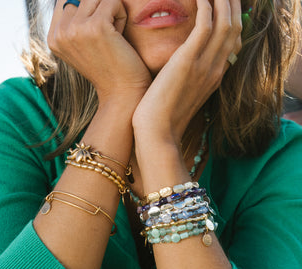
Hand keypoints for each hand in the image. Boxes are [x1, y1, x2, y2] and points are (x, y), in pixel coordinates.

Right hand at [48, 0, 151, 104]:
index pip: (67, 0)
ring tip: (113, 38)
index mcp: (53, 38)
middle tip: (107, 39)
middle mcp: (60, 33)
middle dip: (100, 11)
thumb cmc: (110, 68)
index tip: (98, 38)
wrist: (123, 93)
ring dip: (111, 12)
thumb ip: (75, 21)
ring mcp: (76, 29)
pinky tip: (120, 38)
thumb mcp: (84, 44)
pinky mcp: (96, 27)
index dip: (89, 11)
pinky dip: (121, 15)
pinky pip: (113, 0)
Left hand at [132, 0, 241, 143]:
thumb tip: (182, 67)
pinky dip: (206, 7)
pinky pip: (205, 26)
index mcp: (213, 78)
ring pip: (225, 23)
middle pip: (234, 29)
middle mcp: (215, 70)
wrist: (156, 133)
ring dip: (223, 1)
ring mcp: (204, 66)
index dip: (231, 21)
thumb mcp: (182, 95)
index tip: (223, 8)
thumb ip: (188, 78)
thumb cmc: (163, 116)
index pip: (231, 43)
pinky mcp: (187, 62)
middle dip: (231, 5)